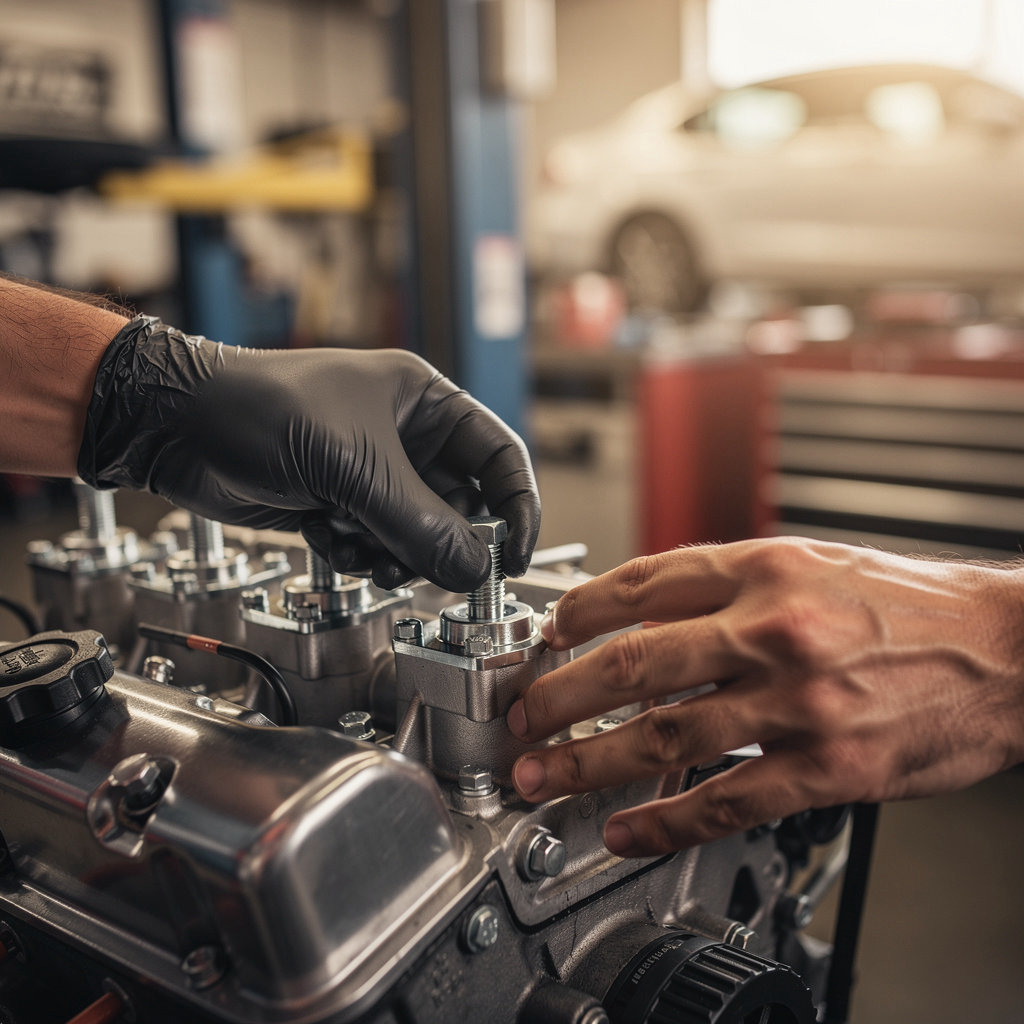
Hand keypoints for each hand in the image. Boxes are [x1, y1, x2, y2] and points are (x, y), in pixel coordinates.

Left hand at [78, 317, 538, 589]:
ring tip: (363, 548)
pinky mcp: (339, 504)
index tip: (515, 557)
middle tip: (427, 567)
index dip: (516, 508)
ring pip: (418, 535)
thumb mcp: (354, 466)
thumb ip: (420, 523)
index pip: (498, 457)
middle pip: (460, 506)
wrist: (178, 428)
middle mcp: (406, 437)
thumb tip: (474, 568)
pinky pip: (376, 545)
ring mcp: (371, 473)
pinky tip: (325, 536)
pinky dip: (357, 554)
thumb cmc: (261, 410)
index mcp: (424, 402)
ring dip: (396, 553)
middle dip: (443, 542)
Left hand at [507, 538, 1023, 855]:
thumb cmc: (906, 605)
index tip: (544, 638)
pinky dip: (664, 821)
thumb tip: (644, 615)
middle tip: (520, 715)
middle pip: (633, 662)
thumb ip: (727, 587)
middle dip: (559, 695)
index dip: (576, 613)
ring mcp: (798, 701)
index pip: (642, 582)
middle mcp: (773, 628)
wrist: (1006, 651)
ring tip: (543, 777)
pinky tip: (626, 831)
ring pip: (664, 736)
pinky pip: (725, 799)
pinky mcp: (828, 768)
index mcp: (764, 567)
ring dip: (588, 763)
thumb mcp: (809, 566)